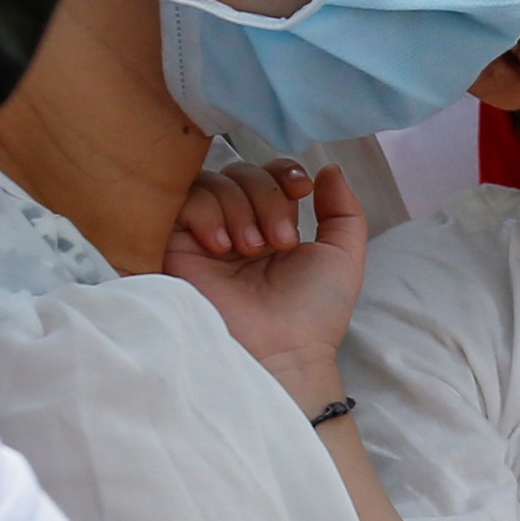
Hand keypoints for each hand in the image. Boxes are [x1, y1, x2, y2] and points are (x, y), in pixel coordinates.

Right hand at [162, 155, 367, 405]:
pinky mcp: (176, 248)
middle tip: (279, 241)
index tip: (302, 191)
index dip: (283, 172)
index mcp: (271, 226)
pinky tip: (223, 246)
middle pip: (241, 172)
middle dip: (267, 195)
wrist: (281, 352)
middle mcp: (236, 227)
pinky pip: (184, 201)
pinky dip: (208, 213)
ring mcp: (205, 238)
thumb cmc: (313, 314)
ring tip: (251, 249)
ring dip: (240, 206)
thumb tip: (329, 168)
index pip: (267, 173)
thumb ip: (343, 210)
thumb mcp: (343, 256)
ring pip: (213, 182)